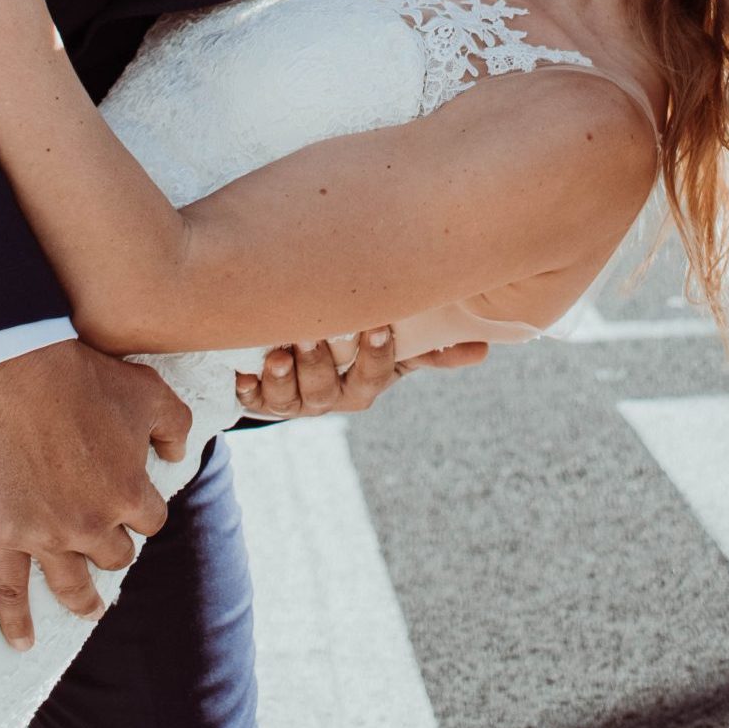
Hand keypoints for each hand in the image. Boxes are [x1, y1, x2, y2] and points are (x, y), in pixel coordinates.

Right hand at [0, 337, 192, 649]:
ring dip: (83, 600)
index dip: (143, 511)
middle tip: (106, 541)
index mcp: (130, 494)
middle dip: (114, 548)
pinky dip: (15, 621)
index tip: (134, 502)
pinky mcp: (4, 534)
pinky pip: (9, 590)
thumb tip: (176, 456)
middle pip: (114, 555)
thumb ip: (176, 427)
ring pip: (72, 584)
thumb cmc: (87, 379)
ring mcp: (46, 534)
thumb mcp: (152, 393)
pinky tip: (22, 642)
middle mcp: (92, 523)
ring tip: (89, 609)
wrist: (20, 373)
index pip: (150, 521)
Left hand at [233, 327, 489, 418]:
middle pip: (328, 390)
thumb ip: (432, 347)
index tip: (377, 326)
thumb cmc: (352, 350)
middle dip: (322, 365)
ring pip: (289, 397)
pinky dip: (249, 388)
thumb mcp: (392, 347)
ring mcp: (293, 401)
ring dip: (285, 376)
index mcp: (365, 384)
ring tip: (279, 353)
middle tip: (313, 337)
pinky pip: (252, 400)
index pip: (376, 373)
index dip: (376, 354)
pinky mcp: (258, 399)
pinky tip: (244, 373)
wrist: (296, 370)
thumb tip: (484, 349)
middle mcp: (330, 397)